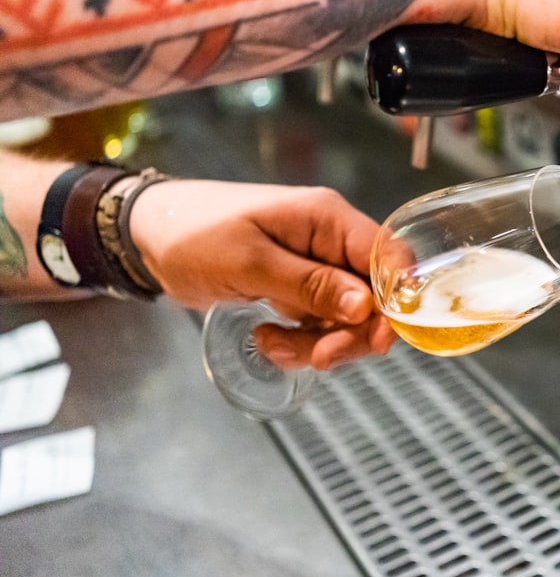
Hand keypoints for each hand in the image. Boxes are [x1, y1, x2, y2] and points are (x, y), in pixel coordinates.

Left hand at [128, 180, 396, 369]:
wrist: (148, 235)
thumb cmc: (194, 235)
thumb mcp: (250, 263)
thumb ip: (310, 285)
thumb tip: (366, 307)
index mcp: (328, 219)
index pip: (388, 256)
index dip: (394, 300)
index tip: (376, 339)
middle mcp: (331, 241)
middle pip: (373, 297)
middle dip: (348, 334)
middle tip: (317, 357)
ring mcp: (317, 266)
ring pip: (347, 318)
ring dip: (317, 343)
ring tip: (271, 344)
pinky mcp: (300, 288)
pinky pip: (320, 323)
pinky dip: (299, 341)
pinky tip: (266, 338)